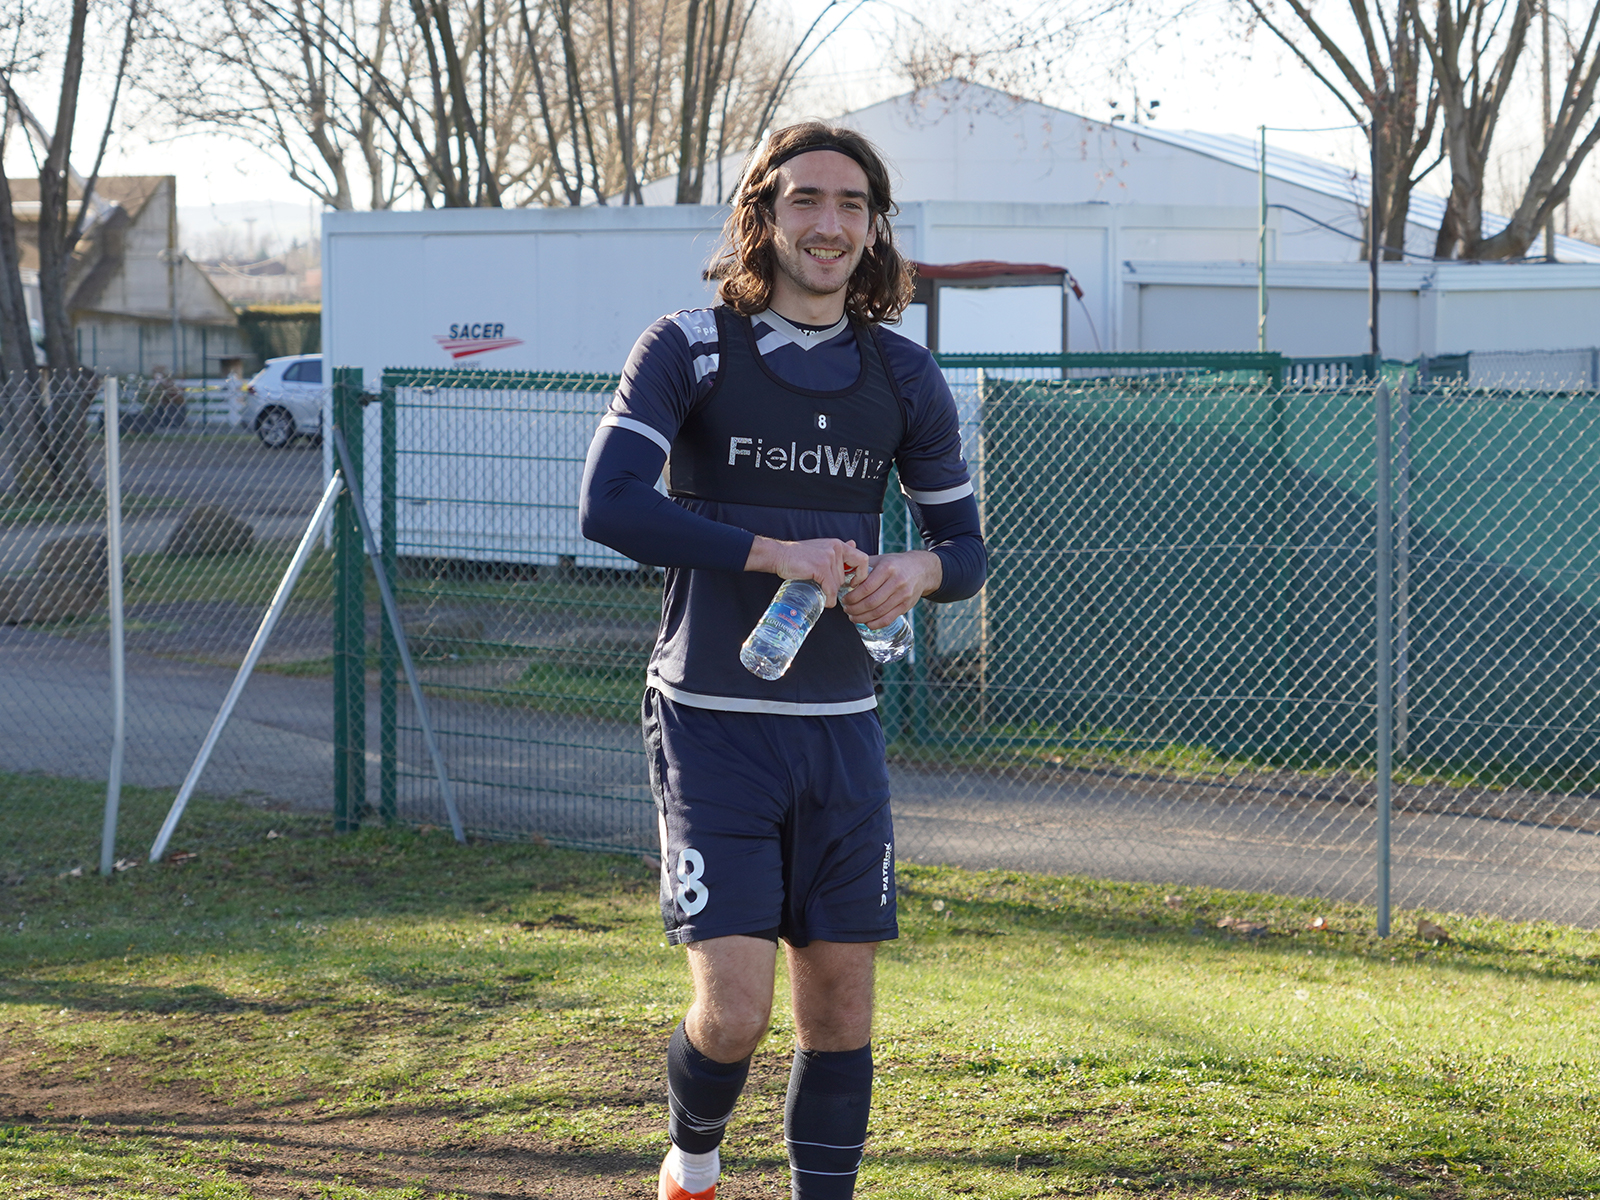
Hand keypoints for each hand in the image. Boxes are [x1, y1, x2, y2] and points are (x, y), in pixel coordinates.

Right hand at [745, 536, 869, 606]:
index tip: (854, 583)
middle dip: (837, 586)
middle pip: (846, 577)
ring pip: (838, 584)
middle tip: (827, 589)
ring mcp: (828, 558)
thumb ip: (838, 549)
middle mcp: (836, 549)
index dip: (862, 574)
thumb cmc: (798, 555)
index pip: (862, 559)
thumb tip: (854, 544)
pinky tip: (826, 601)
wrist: (779, 555)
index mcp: (838, 544)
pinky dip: (830, 599)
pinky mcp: (820, 568)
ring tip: (819, 590)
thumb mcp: (822, 547)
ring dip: (830, 592)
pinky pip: (831, 589)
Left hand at [841, 550, 942, 628]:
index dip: (852, 597)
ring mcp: (903, 595)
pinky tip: (866, 622)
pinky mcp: (906, 606)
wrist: (920, 569)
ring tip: (852, 617)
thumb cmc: (895, 564)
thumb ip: (862, 567)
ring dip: (862, 618)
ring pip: (878, 612)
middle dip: (854, 609)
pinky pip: (888, 619)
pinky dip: (874, 624)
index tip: (844, 599)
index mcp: (887, 568)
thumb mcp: (879, 560)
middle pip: (871, 602)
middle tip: (846, 609)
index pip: (865, 587)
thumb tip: (843, 577)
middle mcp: (897, 582)